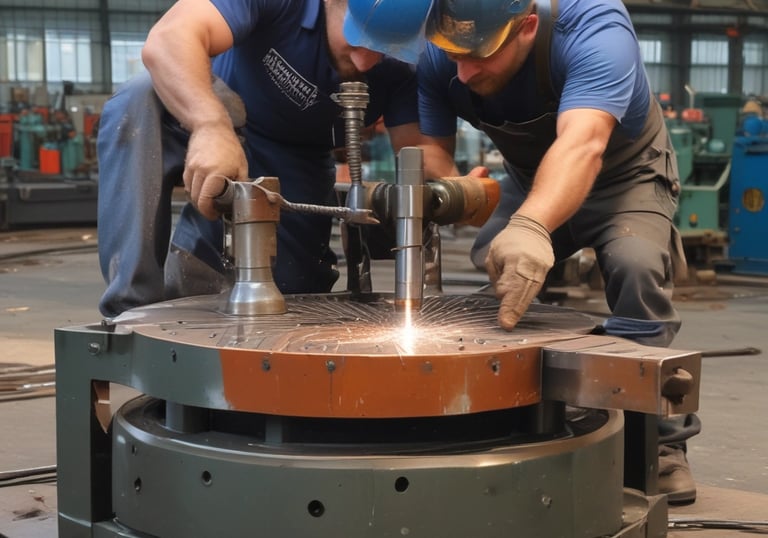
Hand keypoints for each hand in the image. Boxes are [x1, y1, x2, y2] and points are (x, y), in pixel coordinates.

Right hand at [183, 123, 247, 219]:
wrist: (211, 126)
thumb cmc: (229, 145)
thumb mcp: (241, 165)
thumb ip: (240, 183)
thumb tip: (241, 198)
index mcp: (215, 173)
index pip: (205, 201)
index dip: (208, 212)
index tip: (214, 215)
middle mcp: (200, 172)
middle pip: (196, 199)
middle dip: (204, 208)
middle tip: (214, 210)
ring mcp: (191, 168)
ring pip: (190, 192)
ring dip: (198, 199)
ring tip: (209, 201)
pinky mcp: (187, 165)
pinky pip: (187, 183)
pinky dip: (193, 190)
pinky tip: (203, 190)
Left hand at [485, 214, 554, 329]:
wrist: (532, 226)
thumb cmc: (510, 240)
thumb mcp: (493, 255)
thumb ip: (496, 276)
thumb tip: (500, 296)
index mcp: (516, 259)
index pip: (511, 287)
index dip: (508, 306)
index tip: (504, 321)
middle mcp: (531, 264)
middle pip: (523, 293)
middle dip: (514, 311)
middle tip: (507, 326)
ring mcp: (541, 268)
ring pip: (531, 293)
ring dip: (520, 308)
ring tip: (511, 320)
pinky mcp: (546, 270)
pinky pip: (535, 288)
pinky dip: (527, 298)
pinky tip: (520, 308)